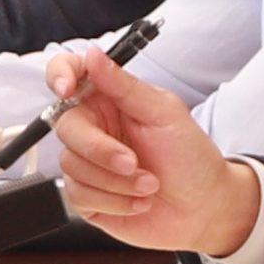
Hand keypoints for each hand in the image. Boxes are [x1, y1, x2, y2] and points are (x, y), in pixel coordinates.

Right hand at [39, 47, 259, 259]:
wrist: (204, 208)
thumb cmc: (191, 158)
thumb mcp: (164, 114)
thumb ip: (125, 85)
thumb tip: (93, 55)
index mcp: (109, 100)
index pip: (69, 74)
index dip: (60, 76)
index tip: (66, 90)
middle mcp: (94, 128)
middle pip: (66, 128)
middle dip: (101, 150)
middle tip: (134, 162)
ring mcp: (88, 162)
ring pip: (71, 165)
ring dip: (116, 182)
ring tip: (148, 184)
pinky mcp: (86, 195)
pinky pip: (78, 195)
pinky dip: (114, 201)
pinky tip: (138, 201)